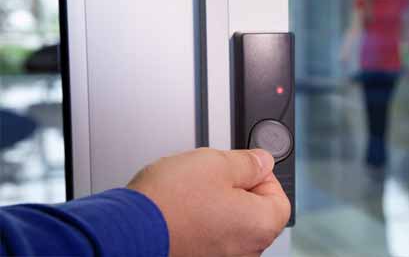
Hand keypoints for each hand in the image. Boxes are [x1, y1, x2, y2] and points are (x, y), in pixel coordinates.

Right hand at [127, 148, 290, 256]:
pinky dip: (202, 218)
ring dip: (217, 201)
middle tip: (213, 174)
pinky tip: (183, 206)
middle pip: (254, 210)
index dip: (262, 176)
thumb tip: (263, 161)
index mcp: (259, 226)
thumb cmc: (171, 201)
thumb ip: (250, 162)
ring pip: (230, 220)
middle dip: (237, 186)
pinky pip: (211, 233)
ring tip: (192, 189)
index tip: (244, 166)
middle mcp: (245, 250)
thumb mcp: (217, 164)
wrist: (128, 230)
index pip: (279, 197)